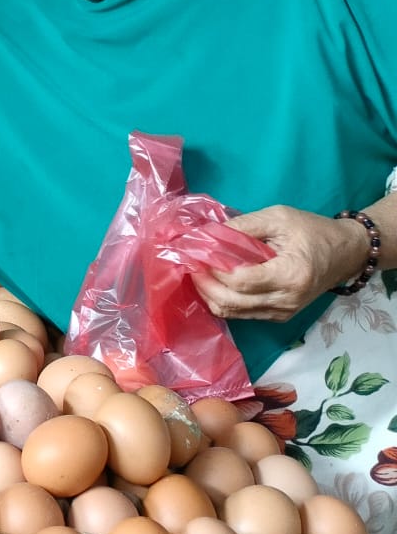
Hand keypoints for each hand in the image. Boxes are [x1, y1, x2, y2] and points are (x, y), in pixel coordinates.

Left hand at [191, 205, 365, 320]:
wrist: (346, 252)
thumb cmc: (313, 231)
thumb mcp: (278, 217)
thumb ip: (242, 225)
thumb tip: (206, 233)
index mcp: (290, 275)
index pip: (240, 280)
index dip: (212, 269)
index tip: (195, 252)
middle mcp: (286, 300)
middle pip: (231, 301)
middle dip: (203, 283)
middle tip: (189, 263)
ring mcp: (283, 312)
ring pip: (232, 312)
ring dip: (209, 293)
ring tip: (197, 271)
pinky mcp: (278, 316)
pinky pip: (241, 314)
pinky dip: (222, 300)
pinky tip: (213, 282)